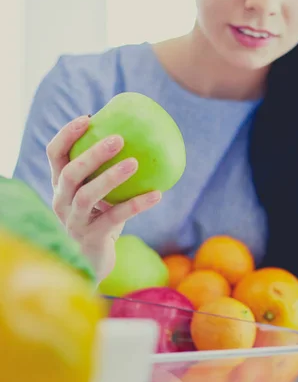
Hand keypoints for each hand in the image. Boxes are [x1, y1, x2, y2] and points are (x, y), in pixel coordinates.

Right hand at [47, 115, 161, 281]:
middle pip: (70, 173)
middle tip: (119, 138)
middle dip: (93, 153)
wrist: (94, 263)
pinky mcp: (92, 238)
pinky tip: (157, 194)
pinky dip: (136, 204)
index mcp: (61, 187)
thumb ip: (109, 175)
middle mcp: (62, 202)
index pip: (55, 155)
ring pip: (88, 195)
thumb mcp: (101, 197)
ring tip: (135, 163)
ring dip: (112, 177)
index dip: (68, 135)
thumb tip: (142, 143)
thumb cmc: (100, 222)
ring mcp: (74, 222)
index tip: (88, 117)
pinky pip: (115, 218)